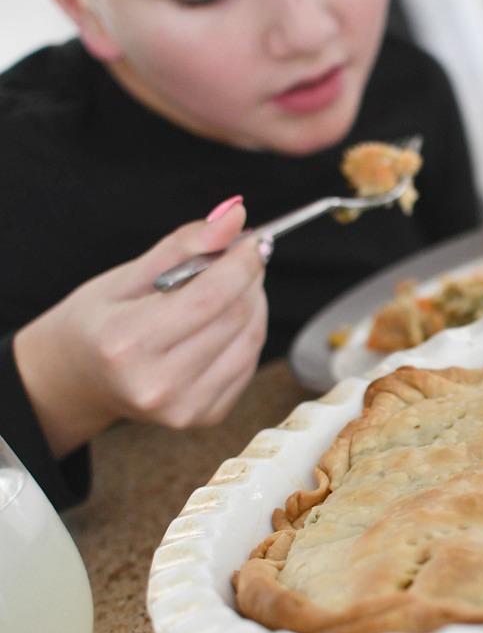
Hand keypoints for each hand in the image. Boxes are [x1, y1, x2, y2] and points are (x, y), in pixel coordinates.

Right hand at [13, 201, 269, 456]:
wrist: (78, 379)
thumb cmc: (98, 322)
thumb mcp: (127, 275)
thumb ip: (184, 244)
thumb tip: (235, 215)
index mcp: (127, 343)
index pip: (209, 297)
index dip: (242, 263)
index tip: (254, 240)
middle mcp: (157, 384)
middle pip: (235, 318)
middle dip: (249, 279)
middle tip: (243, 257)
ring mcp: (184, 408)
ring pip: (250, 340)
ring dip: (254, 304)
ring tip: (234, 286)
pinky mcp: (205, 417)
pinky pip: (249, 364)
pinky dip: (248, 334)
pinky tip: (226, 321)